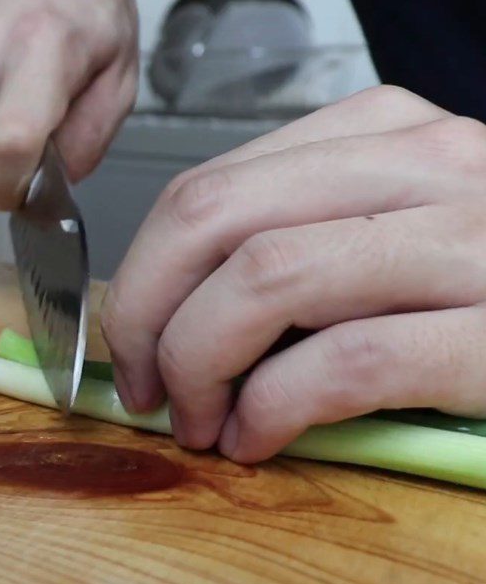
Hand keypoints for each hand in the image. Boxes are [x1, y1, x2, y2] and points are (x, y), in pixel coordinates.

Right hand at [0, 0, 138, 211]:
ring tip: (16, 112)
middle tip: (31, 155)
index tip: (28, 193)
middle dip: (0, 181)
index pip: (6, 147)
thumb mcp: (119, 83)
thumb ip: (89, 143)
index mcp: (38, 49)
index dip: (13, 190)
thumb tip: (48, 184)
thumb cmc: (90, 21)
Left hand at [101, 85, 485, 462]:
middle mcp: (427, 170)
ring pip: (266, 280)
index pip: (208, 189)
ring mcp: (471, 246)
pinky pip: (346, 363)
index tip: (132, 343)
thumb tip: (174, 314)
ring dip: (200, 365)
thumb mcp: (388, 238)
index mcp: (384, 141)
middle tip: (143, 388)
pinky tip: (257, 442)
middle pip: (214, 221)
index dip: (144, 275)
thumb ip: (297, 249)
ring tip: (199, 425)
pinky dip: (274, 410)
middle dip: (147, 316)